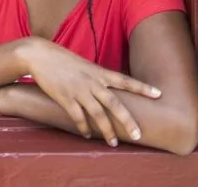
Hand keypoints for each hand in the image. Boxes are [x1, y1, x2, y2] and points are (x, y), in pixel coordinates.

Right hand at [21, 37, 161, 145]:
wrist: (38, 55)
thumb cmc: (60, 58)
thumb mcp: (83, 64)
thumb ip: (95, 76)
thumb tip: (105, 87)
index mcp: (98, 72)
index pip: (125, 80)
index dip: (142, 88)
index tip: (159, 94)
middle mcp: (92, 82)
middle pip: (115, 104)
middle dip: (128, 121)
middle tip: (139, 135)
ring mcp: (78, 90)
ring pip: (98, 115)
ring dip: (107, 131)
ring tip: (113, 143)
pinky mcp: (65, 98)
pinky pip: (78, 117)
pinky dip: (84, 128)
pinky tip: (87, 135)